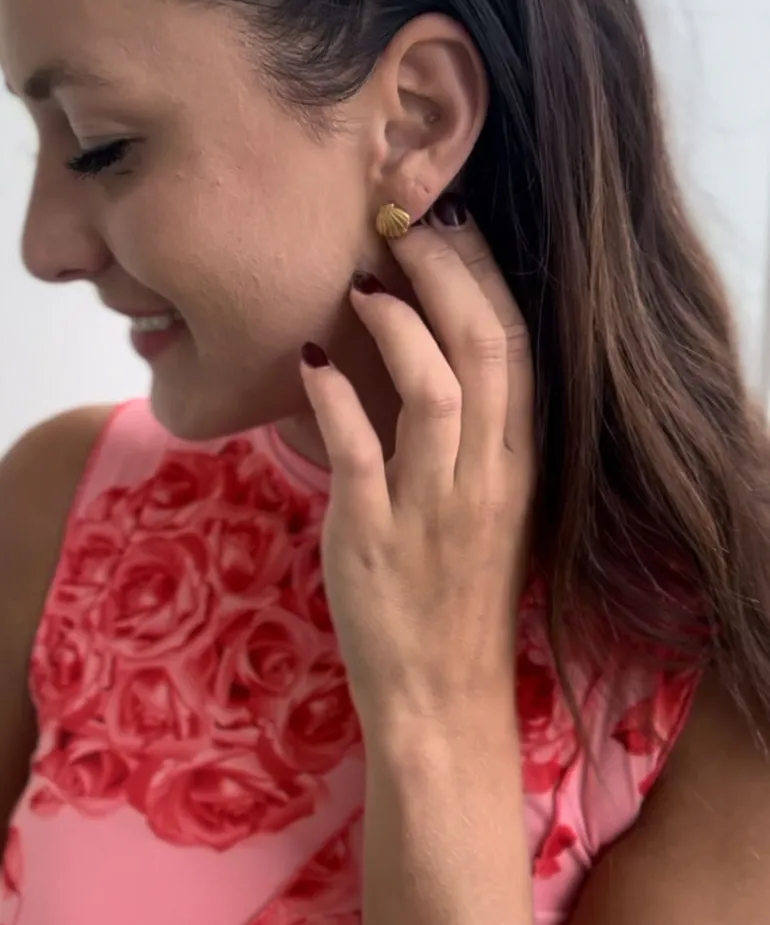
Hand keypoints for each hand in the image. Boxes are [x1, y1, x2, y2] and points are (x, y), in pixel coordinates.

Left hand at [300, 202, 535, 721]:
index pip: (518, 349)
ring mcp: (435, 508)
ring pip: (437, 393)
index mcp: (519, 465)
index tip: (451, 226)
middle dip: (447, 275)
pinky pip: (361, 452)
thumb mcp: (485, 509)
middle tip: (402, 226)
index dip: (485, 277)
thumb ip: (468, 437)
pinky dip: (335, 398)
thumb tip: (424, 353)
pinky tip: (310, 360)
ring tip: (362, 283)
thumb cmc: (459, 597)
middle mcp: (488, 477)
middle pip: (485, 350)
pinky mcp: (377, 537)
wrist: (442, 698)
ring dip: (400, 327)